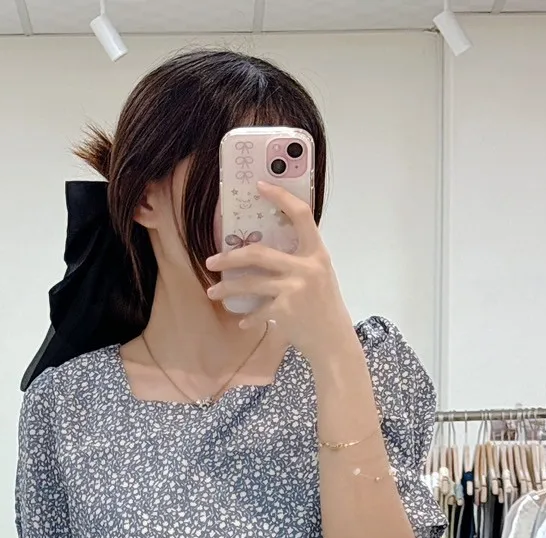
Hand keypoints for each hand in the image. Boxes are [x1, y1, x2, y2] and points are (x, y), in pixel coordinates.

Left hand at [205, 179, 350, 364]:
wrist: (334, 342)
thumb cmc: (325, 308)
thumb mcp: (320, 276)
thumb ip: (300, 260)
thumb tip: (265, 251)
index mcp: (317, 253)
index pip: (301, 215)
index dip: (280, 197)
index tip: (260, 186)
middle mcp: (306, 268)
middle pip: (258, 253)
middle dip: (230, 257)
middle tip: (212, 259)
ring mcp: (294, 290)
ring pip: (250, 283)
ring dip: (227, 288)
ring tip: (213, 291)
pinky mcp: (285, 311)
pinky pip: (257, 311)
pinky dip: (248, 317)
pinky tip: (243, 322)